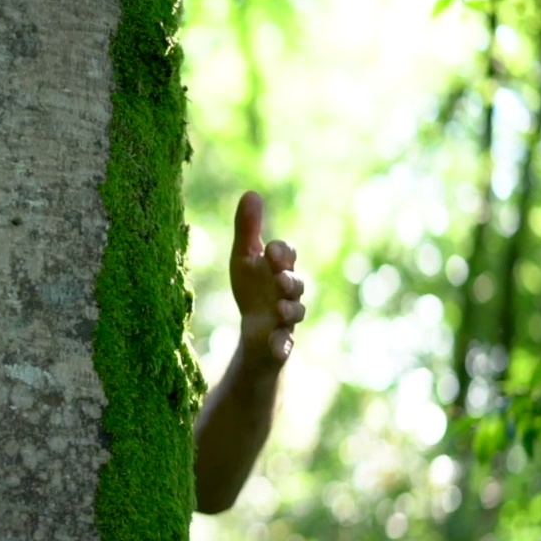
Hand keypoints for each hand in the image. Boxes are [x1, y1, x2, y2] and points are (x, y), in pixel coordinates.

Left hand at [229, 192, 304, 364]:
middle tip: (281, 279)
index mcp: (279, 267)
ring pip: (295, 312)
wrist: (256, 330)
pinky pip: (285, 345)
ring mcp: (286, 317)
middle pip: (296, 283)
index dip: (281, 252)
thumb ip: (247, 228)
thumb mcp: (243, 258)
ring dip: (289, 310)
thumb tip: (251, 192)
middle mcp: (288, 291)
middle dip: (290, 280)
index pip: (287, 255)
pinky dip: (281, 346)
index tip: (270, 250)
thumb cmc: (252, 288)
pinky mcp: (281, 341)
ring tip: (279, 309)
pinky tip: (276, 348)